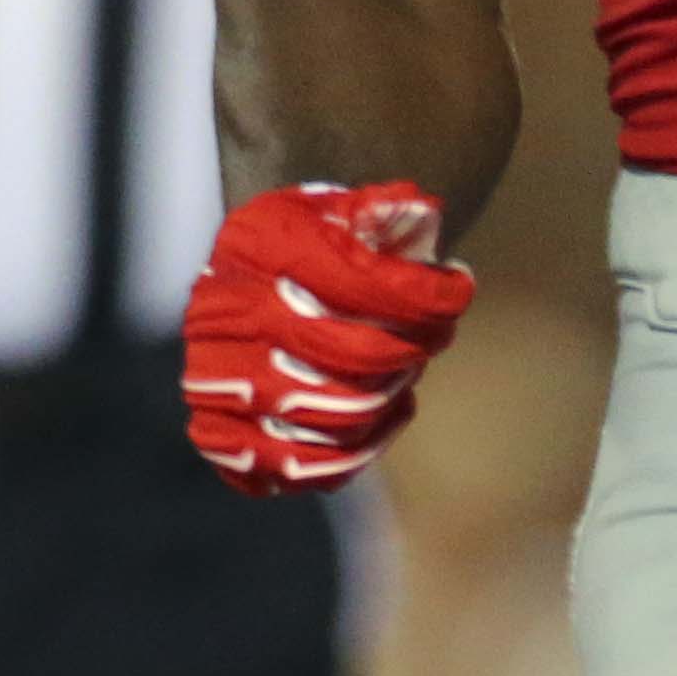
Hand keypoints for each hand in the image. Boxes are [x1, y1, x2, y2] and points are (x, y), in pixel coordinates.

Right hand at [182, 181, 476, 494]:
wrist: (231, 285)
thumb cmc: (289, 243)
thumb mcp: (324, 207)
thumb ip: (376, 210)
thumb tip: (423, 211)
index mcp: (260, 249)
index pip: (360, 283)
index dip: (425, 295)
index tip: (459, 291)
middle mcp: (228, 317)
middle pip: (354, 355)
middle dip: (414, 347)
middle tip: (436, 334)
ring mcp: (218, 383)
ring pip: (337, 418)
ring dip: (390, 398)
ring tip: (407, 371)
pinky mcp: (218, 434)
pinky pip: (303, 468)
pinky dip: (358, 453)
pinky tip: (382, 415)